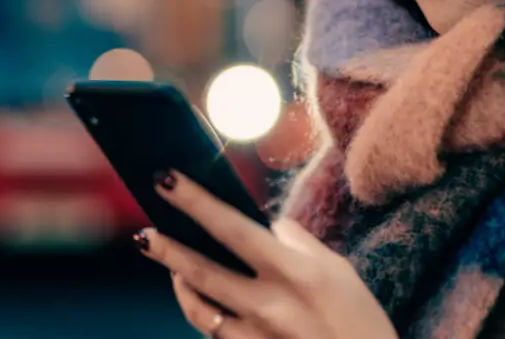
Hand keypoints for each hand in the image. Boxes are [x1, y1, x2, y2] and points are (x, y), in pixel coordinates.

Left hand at [136, 171, 397, 338]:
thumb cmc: (359, 321)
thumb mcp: (339, 272)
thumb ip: (298, 243)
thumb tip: (267, 225)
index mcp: (296, 273)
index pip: (233, 229)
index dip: (195, 203)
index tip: (167, 180)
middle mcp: (270, 305)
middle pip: (202, 272)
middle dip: (167, 250)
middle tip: (144, 233)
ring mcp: (256, 337)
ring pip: (198, 309)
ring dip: (178, 283)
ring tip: (169, 263)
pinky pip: (214, 333)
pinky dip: (201, 312)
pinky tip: (195, 297)